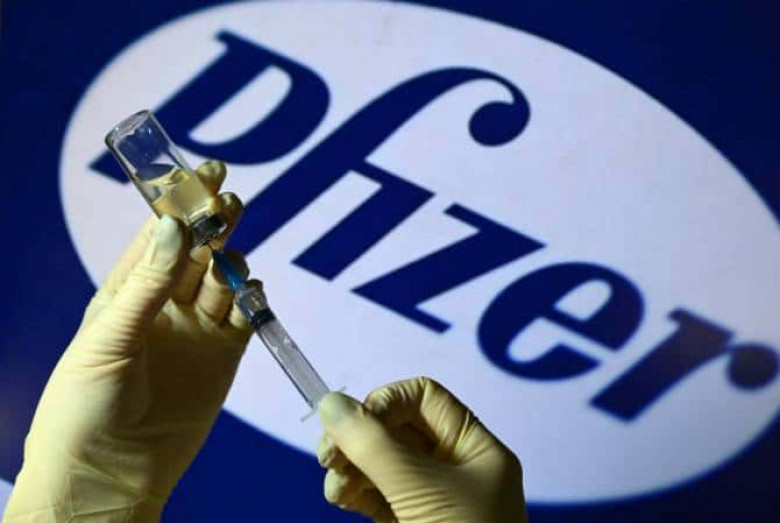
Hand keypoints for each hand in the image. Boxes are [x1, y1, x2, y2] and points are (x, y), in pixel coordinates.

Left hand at [3, 161, 250, 522]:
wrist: (108, 475)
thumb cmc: (83, 407)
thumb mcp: (107, 339)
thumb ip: (146, 285)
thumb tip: (171, 226)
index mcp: (125, 294)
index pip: (156, 236)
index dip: (178, 203)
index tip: (201, 173)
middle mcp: (163, 306)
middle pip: (195, 250)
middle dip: (212, 222)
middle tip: (227, 200)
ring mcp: (196, 331)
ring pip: (222, 279)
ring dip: (231, 259)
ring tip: (230, 252)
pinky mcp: (224, 357)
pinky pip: (245, 316)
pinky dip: (253, 297)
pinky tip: (252, 287)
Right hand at [316, 377, 527, 522]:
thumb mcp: (420, 490)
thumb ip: (374, 444)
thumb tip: (331, 402)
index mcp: (474, 450)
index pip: (423, 399)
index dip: (385, 402)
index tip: (353, 423)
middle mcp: (452, 469)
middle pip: (394, 428)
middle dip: (359, 437)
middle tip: (328, 455)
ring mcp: (427, 500)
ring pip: (378, 462)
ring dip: (349, 465)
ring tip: (336, 483)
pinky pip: (373, 494)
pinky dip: (352, 490)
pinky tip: (341, 497)